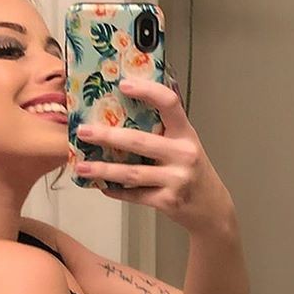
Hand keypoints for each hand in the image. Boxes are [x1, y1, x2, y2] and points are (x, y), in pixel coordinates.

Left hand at [73, 77, 236, 235]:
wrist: (212, 208)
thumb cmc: (193, 171)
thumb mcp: (186, 145)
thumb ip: (164, 129)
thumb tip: (127, 108)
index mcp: (186, 134)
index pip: (170, 104)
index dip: (147, 91)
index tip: (124, 84)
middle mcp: (183, 154)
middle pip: (139, 141)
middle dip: (107, 136)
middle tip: (83, 131)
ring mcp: (176, 179)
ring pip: (131, 173)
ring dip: (103, 170)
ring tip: (81, 167)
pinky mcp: (168, 201)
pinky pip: (135, 195)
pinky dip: (116, 191)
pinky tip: (102, 187)